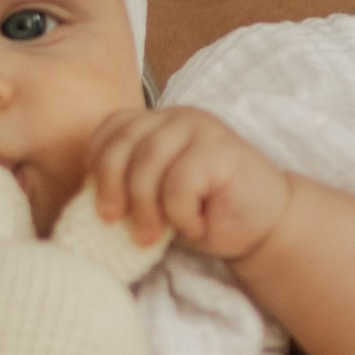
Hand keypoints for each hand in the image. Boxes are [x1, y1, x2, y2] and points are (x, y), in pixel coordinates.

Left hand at [84, 103, 290, 263]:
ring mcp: (200, 128)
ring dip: (145, 209)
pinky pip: (179, 184)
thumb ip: (129, 185)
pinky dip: (180, 215)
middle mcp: (177, 117)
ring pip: (147, 164)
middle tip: (113, 223)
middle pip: (123, 144)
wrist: (267, 226)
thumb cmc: (208, 214)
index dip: (97, 163)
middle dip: (111, 188)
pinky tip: (197, 225)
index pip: (112, 128)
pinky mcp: (220, 149)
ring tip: (152, 237)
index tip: (101, 202)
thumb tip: (87, 198)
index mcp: (159, 122)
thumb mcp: (157, 197)